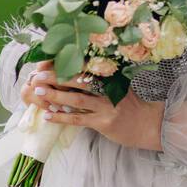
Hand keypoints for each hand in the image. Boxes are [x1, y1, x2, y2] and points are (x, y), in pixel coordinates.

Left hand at [27, 65, 165, 152]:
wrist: (149, 125)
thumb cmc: (132, 105)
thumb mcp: (121, 86)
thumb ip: (104, 77)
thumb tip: (77, 69)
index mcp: (112, 77)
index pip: (86, 67)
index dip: (67, 64)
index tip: (49, 60)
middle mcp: (109, 90)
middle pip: (79, 80)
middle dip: (57, 76)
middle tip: (38, 75)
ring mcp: (106, 107)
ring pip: (77, 100)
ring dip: (56, 96)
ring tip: (38, 92)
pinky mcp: (103, 123)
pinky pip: (79, 120)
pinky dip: (62, 118)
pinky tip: (48, 116)